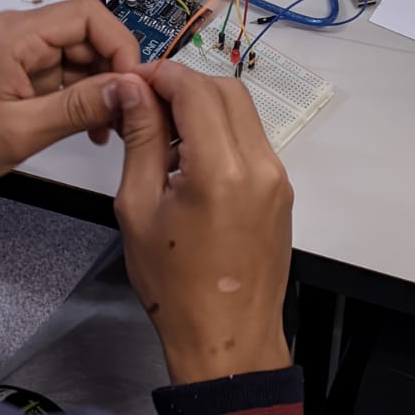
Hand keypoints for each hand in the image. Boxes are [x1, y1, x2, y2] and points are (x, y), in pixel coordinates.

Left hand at [0, 0, 140, 185]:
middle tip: (127, 113)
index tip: (132, 85)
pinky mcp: (16, 66)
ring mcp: (18, 49)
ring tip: (108, 127)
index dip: (121, 46)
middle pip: (89, 33)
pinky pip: (63, 70)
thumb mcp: (20, 130)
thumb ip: (78, 107)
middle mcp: (19, 32)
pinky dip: (81, 94)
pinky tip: (88, 125)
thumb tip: (129, 89)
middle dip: (114, 71)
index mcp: (17, 35)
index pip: (90, 15)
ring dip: (100, 87)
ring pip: (79, 54)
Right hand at [111, 61, 293, 384]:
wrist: (226, 339)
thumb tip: (132, 89)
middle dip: (184, 85)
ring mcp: (277, 177)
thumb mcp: (138, 207)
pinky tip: (189, 160)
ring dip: (203, 108)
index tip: (133, 82)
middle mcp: (260, 165)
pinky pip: (251, 140)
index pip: (195, 89)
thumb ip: (139, 139)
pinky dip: (220, 133)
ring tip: (163, 138)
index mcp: (221, 170)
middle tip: (145, 105)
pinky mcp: (281, 191)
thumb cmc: (173, 285)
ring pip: (242, 111)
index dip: (161, 75)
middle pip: (226, 89)